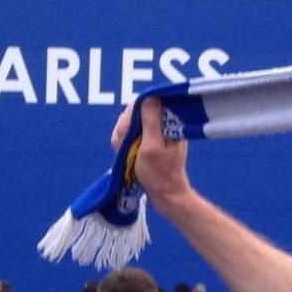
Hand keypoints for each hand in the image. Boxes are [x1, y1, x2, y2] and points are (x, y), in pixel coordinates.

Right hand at [112, 97, 192, 211]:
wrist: (165, 194)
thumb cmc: (159, 173)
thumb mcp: (152, 147)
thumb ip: (151, 122)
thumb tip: (150, 98)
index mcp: (170, 122)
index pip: (145, 102)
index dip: (131, 115)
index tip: (127, 132)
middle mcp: (163, 122)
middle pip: (134, 111)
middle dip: (125, 128)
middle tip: (125, 146)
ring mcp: (155, 130)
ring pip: (128, 122)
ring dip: (122, 137)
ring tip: (125, 152)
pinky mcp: (147, 138)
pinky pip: (128, 132)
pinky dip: (122, 142)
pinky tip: (124, 153)